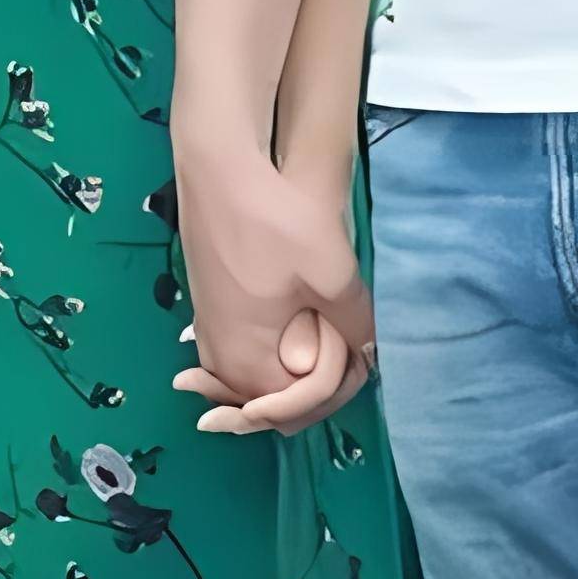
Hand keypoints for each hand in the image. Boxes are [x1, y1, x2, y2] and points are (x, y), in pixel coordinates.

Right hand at [172, 140, 374, 423]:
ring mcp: (210, 340)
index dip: (336, 382)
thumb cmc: (273, 224)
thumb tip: (368, 351)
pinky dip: (273, 350)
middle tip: (349, 342)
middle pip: (279, 400)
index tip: (355, 345)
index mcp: (245, 366)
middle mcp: (220, 365)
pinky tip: (295, 332)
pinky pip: (248, 353)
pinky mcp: (210, 316)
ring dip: (298, 365)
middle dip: (319, 379)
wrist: (219, 171)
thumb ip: (356, 325)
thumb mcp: (332, 275)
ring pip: (263, 377)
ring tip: (329, 336)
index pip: (300, 408)